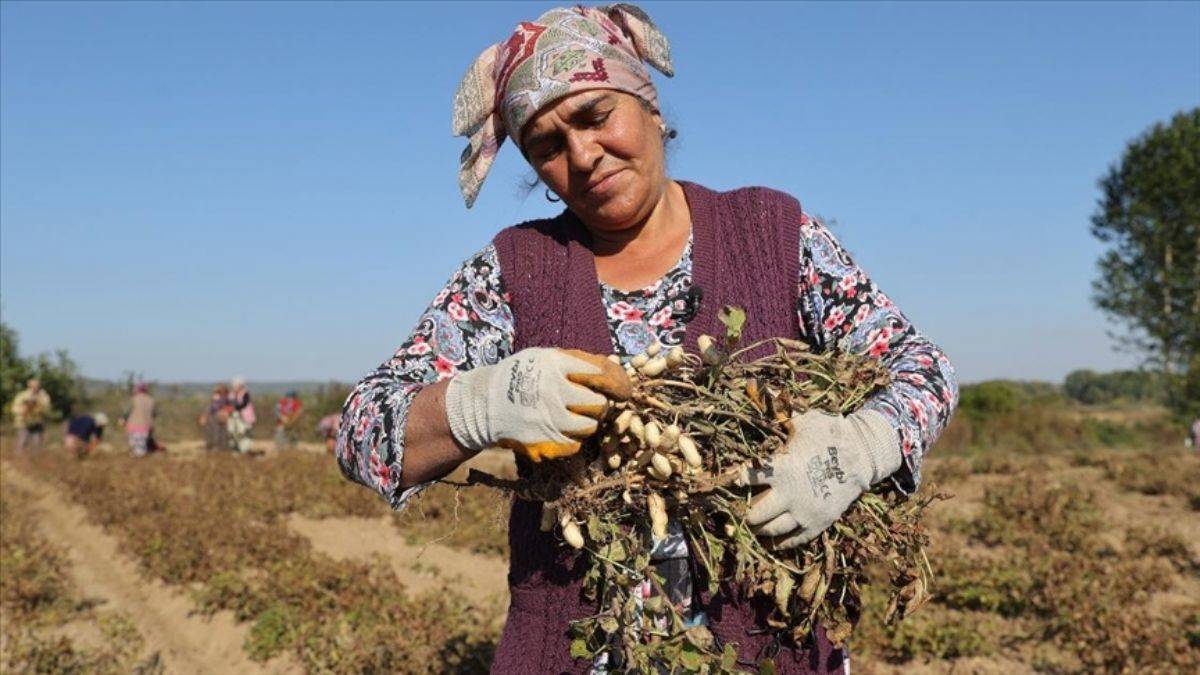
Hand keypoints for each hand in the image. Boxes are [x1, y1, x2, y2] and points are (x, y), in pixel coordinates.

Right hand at [444, 348, 631, 461]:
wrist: (483, 403)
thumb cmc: (522, 375)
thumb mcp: (546, 357)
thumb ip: (579, 362)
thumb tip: (616, 371)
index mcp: (556, 364)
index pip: (602, 374)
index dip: (618, 384)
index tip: (622, 390)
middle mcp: (553, 391)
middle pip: (599, 405)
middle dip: (598, 405)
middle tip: (586, 403)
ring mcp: (547, 420)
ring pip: (590, 428)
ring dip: (586, 423)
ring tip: (569, 416)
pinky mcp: (542, 444)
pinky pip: (574, 446)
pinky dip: (571, 439)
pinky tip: (557, 429)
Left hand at [741, 409, 900, 547]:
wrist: (863, 454)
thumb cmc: (829, 434)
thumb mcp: (803, 420)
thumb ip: (779, 413)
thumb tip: (760, 388)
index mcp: (782, 468)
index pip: (746, 478)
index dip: (735, 480)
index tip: (730, 481)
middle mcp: (790, 494)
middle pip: (755, 512)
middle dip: (745, 511)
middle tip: (739, 508)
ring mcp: (804, 512)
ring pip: (770, 529)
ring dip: (758, 528)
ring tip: (752, 524)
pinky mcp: (817, 524)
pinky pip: (792, 541)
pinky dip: (778, 543)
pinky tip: (769, 540)